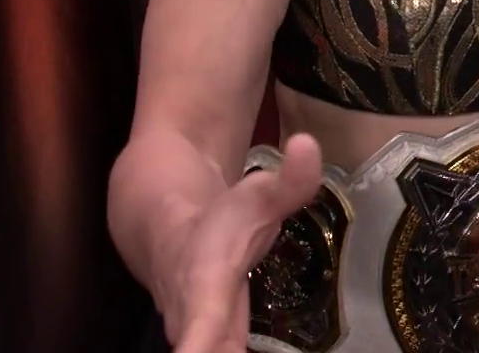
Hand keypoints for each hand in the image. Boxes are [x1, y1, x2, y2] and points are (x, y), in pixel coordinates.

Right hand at [158, 134, 323, 352]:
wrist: (165, 229)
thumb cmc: (219, 214)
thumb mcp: (255, 193)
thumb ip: (289, 180)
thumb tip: (313, 146)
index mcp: (204, 286)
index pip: (202, 326)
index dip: (201, 347)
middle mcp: (195, 323)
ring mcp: (201, 341)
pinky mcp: (213, 349)